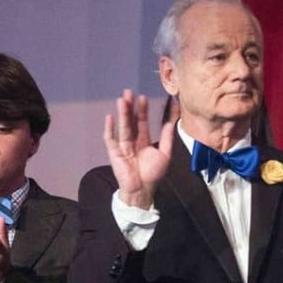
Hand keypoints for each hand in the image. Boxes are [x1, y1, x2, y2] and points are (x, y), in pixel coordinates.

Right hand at [104, 89, 174, 208]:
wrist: (142, 190)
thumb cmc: (153, 174)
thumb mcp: (165, 154)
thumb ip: (167, 137)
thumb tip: (172, 121)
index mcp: (144, 139)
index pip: (144, 121)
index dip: (145, 110)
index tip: (145, 97)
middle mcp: (133, 140)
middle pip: (132, 121)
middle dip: (132, 107)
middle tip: (131, 92)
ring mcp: (123, 145)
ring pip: (123, 127)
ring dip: (122, 113)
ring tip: (123, 99)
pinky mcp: (114, 153)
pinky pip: (110, 139)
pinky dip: (110, 129)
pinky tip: (110, 117)